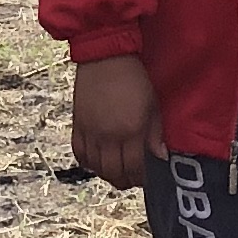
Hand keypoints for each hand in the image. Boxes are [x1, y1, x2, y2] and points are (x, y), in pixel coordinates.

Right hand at [69, 55, 162, 187]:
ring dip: (108, 174)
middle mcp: (109, 136)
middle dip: (126, 181)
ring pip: (96, 168)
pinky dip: (89, 163)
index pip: (135, 167)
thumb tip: (160, 157)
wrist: (105, 57)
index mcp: (131, 130)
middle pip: (114, 173)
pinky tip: (98, 161)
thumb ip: (155, 133)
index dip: (142, 178)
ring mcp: (91, 132)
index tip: (147, 177)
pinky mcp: (77, 125)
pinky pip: (80, 154)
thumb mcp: (152, 104)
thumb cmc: (134, 77)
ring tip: (117, 172)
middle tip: (133, 179)